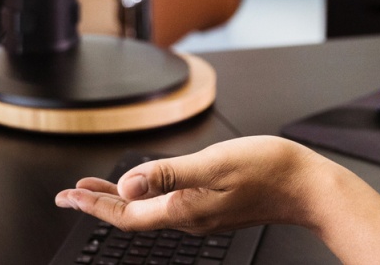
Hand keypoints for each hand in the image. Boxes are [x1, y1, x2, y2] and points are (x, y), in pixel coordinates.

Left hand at [55, 136, 338, 234]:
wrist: (310, 187)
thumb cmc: (270, 171)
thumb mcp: (213, 163)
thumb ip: (168, 174)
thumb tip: (127, 183)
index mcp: (184, 209)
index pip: (126, 213)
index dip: (94, 204)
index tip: (68, 195)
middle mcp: (190, 217)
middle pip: (133, 215)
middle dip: (99, 203)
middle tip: (71, 194)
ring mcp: (204, 215)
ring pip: (150, 211)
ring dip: (121, 199)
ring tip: (99, 189)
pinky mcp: (216, 208)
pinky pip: (169, 205)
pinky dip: (147, 195)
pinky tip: (147, 186)